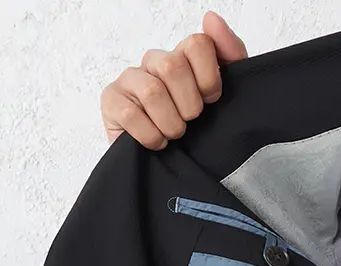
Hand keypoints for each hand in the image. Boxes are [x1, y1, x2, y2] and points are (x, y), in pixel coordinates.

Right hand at [101, 11, 247, 149]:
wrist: (171, 172)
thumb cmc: (198, 133)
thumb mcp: (226, 97)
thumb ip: (230, 54)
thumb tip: (211, 18)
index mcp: (182, 57)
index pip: (197, 44)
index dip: (209, 78)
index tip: (211, 101)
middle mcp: (154, 62)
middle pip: (173, 66)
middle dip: (189, 105)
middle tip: (190, 122)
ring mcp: (130, 80)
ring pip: (153, 91)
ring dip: (170, 123)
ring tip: (173, 135)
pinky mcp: (111, 101)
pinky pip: (130, 113)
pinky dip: (150, 135)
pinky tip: (156, 142)